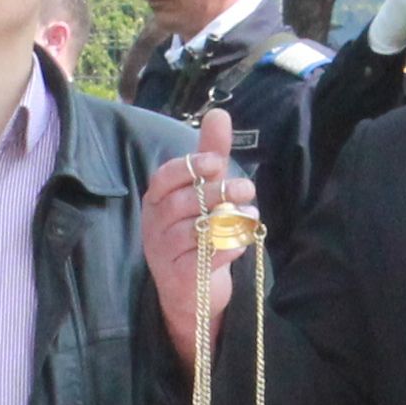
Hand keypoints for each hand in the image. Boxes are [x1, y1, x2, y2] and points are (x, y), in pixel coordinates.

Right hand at [140, 109, 251, 362]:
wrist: (193, 291)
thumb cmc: (198, 233)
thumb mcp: (204, 191)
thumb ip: (210, 155)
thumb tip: (219, 113)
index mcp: (157, 200)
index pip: (164, 177)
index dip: (190, 168)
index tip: (218, 163)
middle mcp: (154, 225)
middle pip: (183, 202)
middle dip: (219, 193)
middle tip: (248, 189)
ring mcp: (163, 253)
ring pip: (195, 230)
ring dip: (229, 220)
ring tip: (251, 216)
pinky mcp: (180, 278)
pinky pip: (204, 258)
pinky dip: (227, 247)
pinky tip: (242, 242)